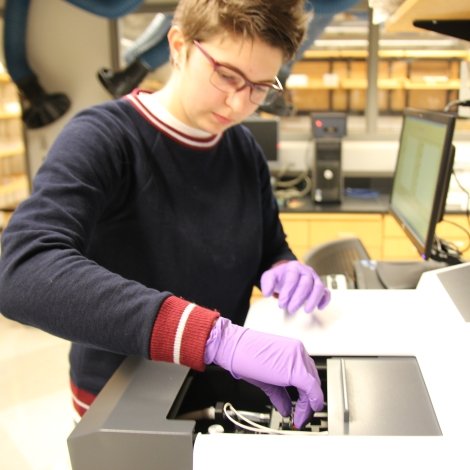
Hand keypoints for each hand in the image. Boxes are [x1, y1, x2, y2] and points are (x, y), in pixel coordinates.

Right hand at [204, 317, 323, 428]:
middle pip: (313, 381)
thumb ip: (280, 394)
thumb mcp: (267, 378)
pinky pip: (311, 388)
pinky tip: (303, 413)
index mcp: (293, 351)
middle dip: (309, 402)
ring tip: (300, 418)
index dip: (308, 395)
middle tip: (303, 416)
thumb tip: (287, 409)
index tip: (303, 409)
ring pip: (313, 385)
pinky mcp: (296, 369)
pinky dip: (311, 403)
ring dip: (308, 405)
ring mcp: (298, 359)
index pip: (308, 375)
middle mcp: (298, 352)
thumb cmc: (245, 357)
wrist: (234, 348)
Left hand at [261, 260, 329, 313]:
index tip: (281, 303)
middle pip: (306, 283)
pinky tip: (319, 308)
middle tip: (290, 309)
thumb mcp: (269, 277)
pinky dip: (325, 300)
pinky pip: (327, 292)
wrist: (288, 275)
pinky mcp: (320, 287)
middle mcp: (306, 271)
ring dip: (313, 299)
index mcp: (293, 267)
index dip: (287, 291)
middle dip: (299, 298)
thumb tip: (267, 293)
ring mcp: (315, 278)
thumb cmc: (279, 277)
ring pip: (319, 287)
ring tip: (306, 310)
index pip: (292, 278)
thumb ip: (267, 283)